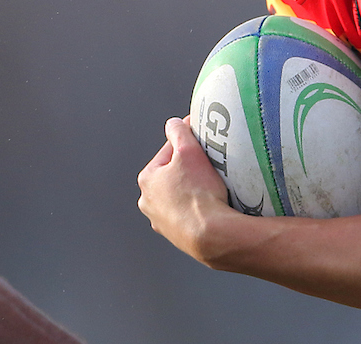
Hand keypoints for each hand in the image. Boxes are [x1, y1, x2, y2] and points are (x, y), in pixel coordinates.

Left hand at [137, 116, 234, 264]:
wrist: (211, 235)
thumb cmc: (198, 193)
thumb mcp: (188, 151)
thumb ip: (179, 131)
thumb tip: (174, 123)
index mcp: (147, 179)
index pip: (170, 151)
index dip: (189, 145)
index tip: (204, 144)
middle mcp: (149, 202)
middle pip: (174, 175)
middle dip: (191, 169)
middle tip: (211, 167)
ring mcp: (162, 222)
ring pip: (181, 196)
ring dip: (194, 190)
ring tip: (214, 188)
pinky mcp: (178, 237)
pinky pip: (189, 215)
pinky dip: (198, 209)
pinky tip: (212, 207)